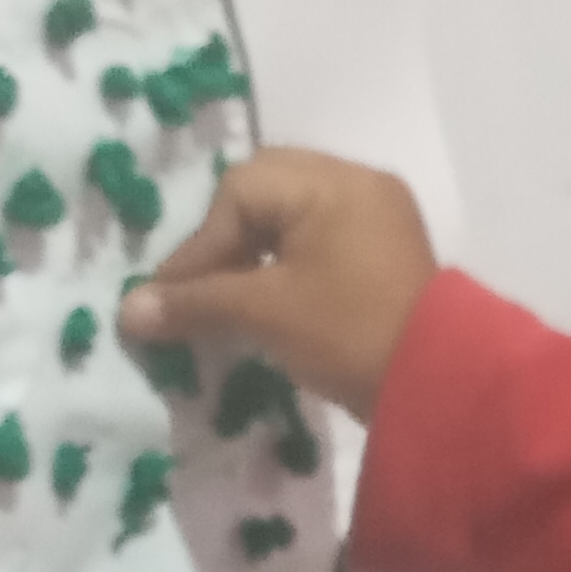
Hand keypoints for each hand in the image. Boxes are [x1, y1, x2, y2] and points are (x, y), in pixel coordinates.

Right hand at [118, 145, 436, 417]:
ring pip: (294, 220)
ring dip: (255, 257)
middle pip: (267, 194)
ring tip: (230, 303)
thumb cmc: (350, 335)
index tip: (174, 298)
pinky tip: (269, 306)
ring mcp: (379, 220)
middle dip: (226, 241)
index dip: (200, 245)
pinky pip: (322, 244)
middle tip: (202, 289)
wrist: (443, 390)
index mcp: (334, 181)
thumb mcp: (267, 314)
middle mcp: (360, 185)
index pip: (241, 191)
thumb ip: (196, 304)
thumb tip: (127, 310)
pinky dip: (287, 269)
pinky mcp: (387, 258)